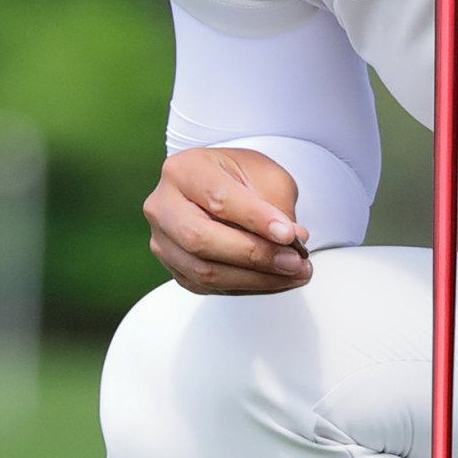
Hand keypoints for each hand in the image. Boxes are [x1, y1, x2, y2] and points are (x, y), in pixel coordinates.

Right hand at [146, 146, 315, 294]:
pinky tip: (275, 279)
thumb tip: (291, 241)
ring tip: (294, 273)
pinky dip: (248, 287)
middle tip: (293, 260)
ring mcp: (164, 241)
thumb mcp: (265, 175)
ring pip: (204, 271)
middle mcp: (163, 206)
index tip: (288, 234)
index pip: (218, 199)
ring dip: (256, 278)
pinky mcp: (175, 268)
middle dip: (254, 255)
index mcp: (183, 170)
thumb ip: (277, 206)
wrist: (223, 186)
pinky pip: (209, 287)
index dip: (255, 220)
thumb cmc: (240, 177)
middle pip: (200, 239)